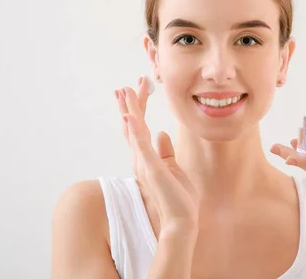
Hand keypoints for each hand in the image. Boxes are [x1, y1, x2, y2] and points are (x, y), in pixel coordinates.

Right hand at [115, 76, 198, 235]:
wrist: (181, 221)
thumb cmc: (178, 198)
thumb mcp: (173, 169)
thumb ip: (165, 151)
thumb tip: (160, 134)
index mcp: (146, 159)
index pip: (138, 129)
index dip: (135, 109)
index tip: (134, 90)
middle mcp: (141, 160)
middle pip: (132, 127)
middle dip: (129, 105)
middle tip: (124, 85)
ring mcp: (144, 164)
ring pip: (134, 131)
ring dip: (129, 110)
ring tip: (124, 91)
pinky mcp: (152, 169)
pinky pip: (141, 146)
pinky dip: (135, 130)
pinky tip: (130, 116)